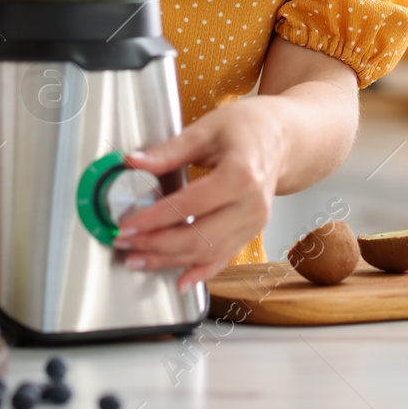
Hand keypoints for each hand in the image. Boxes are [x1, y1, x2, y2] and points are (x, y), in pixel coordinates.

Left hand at [114, 98, 288, 290]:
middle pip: (198, 237)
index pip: (189, 205)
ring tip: (138, 259)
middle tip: (125, 243)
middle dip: (156, 245)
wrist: (283, 138)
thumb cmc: (247, 127)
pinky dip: (200, 272)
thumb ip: (168, 151)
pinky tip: (179, 280)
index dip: (154, 218)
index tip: (126, 224)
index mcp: (241, 175)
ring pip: (208, 253)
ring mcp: (254, 223)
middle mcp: (251, 205)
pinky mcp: (251, 233)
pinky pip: (223, 258)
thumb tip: (133, 162)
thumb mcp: (206, 129)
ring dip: (170, 260)